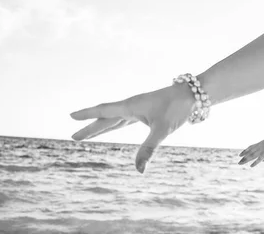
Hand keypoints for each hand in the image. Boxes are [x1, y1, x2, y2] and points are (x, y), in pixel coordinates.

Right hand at [70, 84, 194, 173]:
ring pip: (114, 118)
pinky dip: (115, 123)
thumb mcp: (162, 130)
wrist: (193, 94)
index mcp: (130, 106)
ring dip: (101, 126)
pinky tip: (113, 125)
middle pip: (105, 118)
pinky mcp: (146, 110)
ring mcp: (139, 107)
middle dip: (90, 128)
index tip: (71, 116)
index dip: (87, 115)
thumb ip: (148, 149)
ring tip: (86, 134)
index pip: (103, 112)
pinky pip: (125, 118)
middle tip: (73, 136)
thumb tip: (139, 170)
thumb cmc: (177, 108)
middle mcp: (132, 105)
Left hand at [238, 130, 263, 166]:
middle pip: (250, 152)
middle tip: (238, 161)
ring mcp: (262, 149)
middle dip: (243, 157)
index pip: (251, 147)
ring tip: (240, 163)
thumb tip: (263, 160)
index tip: (240, 154)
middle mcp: (260, 146)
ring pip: (252, 155)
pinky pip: (259, 158)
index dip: (245, 151)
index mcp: (261, 143)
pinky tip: (251, 166)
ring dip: (246, 160)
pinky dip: (255, 162)